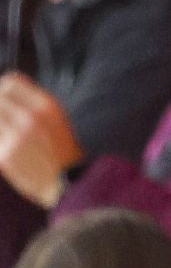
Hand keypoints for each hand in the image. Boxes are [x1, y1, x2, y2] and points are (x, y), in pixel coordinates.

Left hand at [0, 73, 83, 207]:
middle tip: (4, 120)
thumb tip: (4, 91)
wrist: (67, 185)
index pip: (11, 82)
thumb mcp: (57, 120)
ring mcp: (16, 136)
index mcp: (47, 107)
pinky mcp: (5, 155)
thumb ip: (32, 104)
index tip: (1, 98)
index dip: (2, 89)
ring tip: (7, 132)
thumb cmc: (62, 152)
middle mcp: (31, 118)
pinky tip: (7, 147)